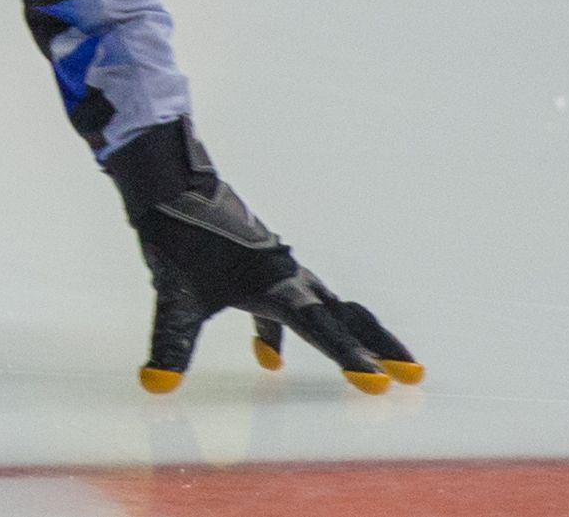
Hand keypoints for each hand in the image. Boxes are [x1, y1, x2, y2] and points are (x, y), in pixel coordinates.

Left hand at [104, 120, 420, 394]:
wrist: (167, 183)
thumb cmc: (176, 235)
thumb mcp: (174, 295)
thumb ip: (170, 342)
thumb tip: (154, 385)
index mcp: (276, 285)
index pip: (321, 329)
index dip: (350, 358)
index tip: (382, 384)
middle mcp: (286, 276)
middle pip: (345, 316)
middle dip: (380, 346)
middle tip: (414, 375)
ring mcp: (276, 269)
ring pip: (325, 307)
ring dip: (350, 337)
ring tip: (377, 366)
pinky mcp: (257, 266)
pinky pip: (283, 307)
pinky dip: (280, 334)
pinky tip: (266, 361)